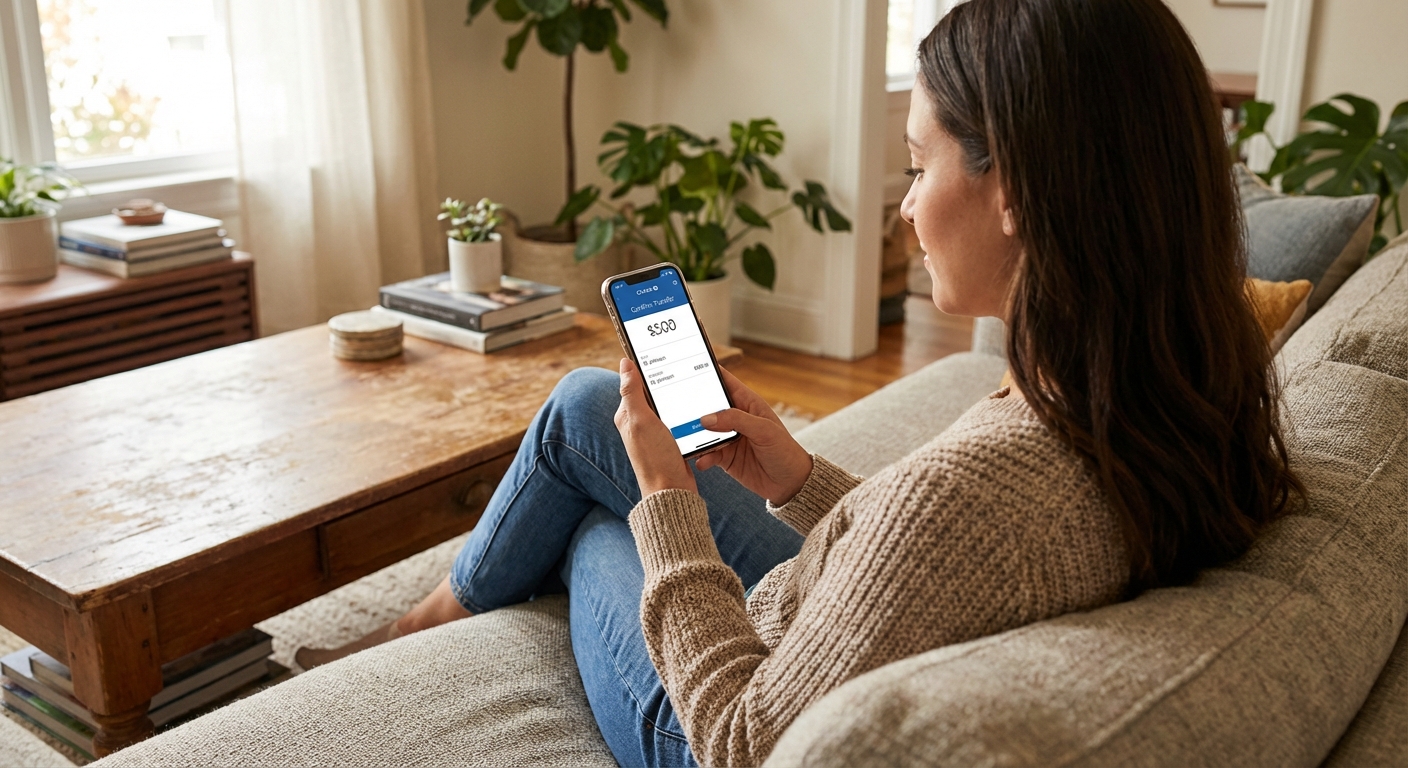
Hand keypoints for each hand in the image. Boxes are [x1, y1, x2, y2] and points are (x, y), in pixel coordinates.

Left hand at [614, 358, 697, 497]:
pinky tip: (697, 410)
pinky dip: (687, 414)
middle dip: (667, 383)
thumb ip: (632, 392)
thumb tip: (625, 364)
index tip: (662, 354)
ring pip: (668, 406)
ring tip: (694, 387)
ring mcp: (655, 433)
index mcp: (627, 415)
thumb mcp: (641, 420)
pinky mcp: (670, 442)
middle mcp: (639, 424)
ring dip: (679, 399)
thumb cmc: (654, 458)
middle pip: (654, 394)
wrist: (672, 492)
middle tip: (684, 368)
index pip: (635, 383)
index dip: (647, 369)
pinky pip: (679, 420)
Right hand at [694, 367, 812, 504]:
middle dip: (692, 407)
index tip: (685, 366)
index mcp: (747, 403)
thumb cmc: (785, 451)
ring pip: (703, 431)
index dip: (707, 372)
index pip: (724, 381)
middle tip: (675, 408)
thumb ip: (736, 421)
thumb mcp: (764, 431)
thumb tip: (706, 418)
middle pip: (707, 406)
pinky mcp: (724, 457)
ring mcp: (728, 437)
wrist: (790, 484)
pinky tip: (701, 461)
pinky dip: (701, 456)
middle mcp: (735, 418)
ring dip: (693, 434)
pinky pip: (706, 453)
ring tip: (683, 438)